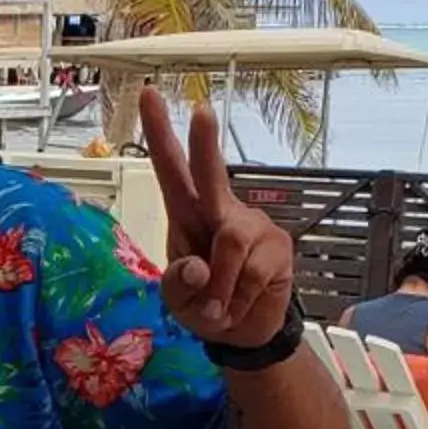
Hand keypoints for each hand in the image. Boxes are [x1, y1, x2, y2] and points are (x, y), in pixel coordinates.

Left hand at [140, 86, 296, 349]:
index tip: (149, 94)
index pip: (171, 169)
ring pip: (231, 242)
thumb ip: (178, 285)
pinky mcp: (278, 247)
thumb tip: (199, 267)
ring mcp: (253, 226)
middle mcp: (221, 211)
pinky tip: (238, 306)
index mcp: (187, 214)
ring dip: (220, 285)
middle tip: (202, 111)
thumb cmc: (204, 304)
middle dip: (206, 143)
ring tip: (217, 309)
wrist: (242, 334)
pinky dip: (238, 300)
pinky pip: (253, 273)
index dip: (160, 133)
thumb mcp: (177, 302)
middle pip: (211, 174)